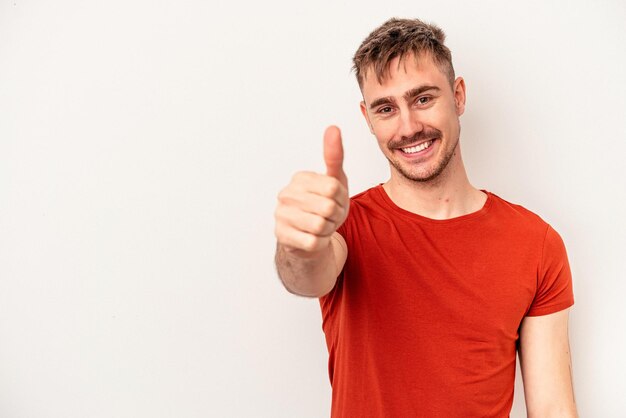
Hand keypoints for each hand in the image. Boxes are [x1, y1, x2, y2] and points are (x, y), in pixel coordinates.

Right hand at [275, 126, 348, 255]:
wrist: (312, 237)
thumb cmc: (325, 207)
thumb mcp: (335, 180)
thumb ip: (334, 155)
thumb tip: (333, 128)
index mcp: (299, 178)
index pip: (333, 188)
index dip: (340, 199)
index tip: (333, 200)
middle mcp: (286, 194)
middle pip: (328, 207)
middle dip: (334, 216)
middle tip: (328, 216)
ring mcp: (281, 216)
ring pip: (320, 225)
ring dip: (327, 230)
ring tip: (320, 227)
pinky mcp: (282, 237)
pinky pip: (313, 242)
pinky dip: (319, 243)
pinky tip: (312, 238)